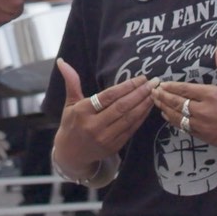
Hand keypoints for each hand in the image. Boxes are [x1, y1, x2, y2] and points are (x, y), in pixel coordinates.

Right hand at [54, 58, 155, 172]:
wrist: (71, 154)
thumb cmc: (71, 123)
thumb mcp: (70, 103)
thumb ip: (71, 81)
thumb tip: (62, 61)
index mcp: (82, 112)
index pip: (108, 97)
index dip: (126, 87)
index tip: (140, 78)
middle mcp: (94, 126)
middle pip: (121, 107)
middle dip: (140, 93)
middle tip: (153, 82)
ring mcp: (104, 139)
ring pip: (129, 119)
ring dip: (144, 105)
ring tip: (154, 93)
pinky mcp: (113, 147)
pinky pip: (131, 130)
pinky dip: (141, 117)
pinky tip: (148, 107)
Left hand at [151, 40, 216, 152]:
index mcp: (212, 95)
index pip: (184, 89)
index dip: (170, 86)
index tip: (161, 83)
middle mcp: (205, 111)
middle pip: (177, 103)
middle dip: (163, 97)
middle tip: (153, 92)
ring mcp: (206, 127)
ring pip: (179, 118)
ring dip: (166, 110)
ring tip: (157, 103)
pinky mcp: (208, 138)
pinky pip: (186, 129)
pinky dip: (176, 122)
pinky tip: (170, 117)